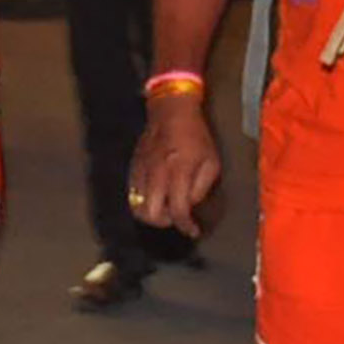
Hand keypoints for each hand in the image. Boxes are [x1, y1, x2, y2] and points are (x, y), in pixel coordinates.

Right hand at [130, 91, 224, 237]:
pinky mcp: (133, 168)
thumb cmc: (196, 136)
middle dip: (165, 223)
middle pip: (151, 214)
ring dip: (152, 215)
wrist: (171, 112)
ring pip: (137, 207)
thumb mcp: (211, 161)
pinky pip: (132, 195)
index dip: (186, 226)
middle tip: (176, 219)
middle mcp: (157, 175)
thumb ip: (201, 187)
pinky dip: (143, 202)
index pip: (178, 210)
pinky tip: (155, 198)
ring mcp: (142, 172)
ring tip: (166, 210)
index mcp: (179, 172)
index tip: (193, 231)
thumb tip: (190, 205)